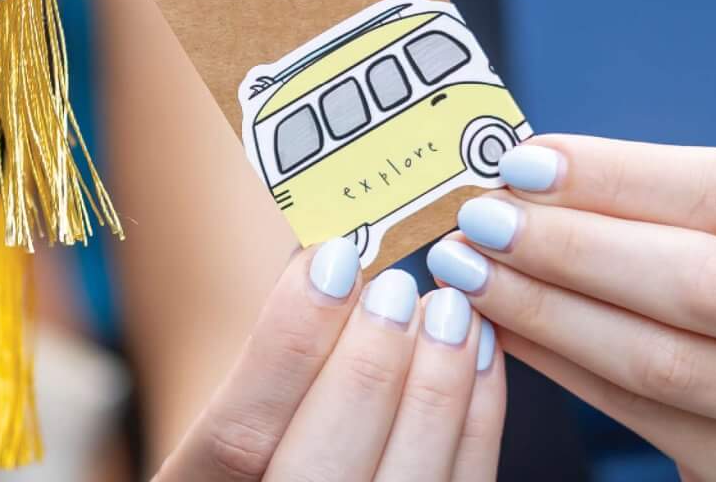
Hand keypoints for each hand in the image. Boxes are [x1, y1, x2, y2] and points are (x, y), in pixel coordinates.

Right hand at [161, 237, 505, 479]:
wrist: (304, 467)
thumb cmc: (269, 421)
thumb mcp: (237, 385)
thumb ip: (277, 342)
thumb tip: (333, 255)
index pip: (239, 435)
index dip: (287, 348)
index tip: (329, 263)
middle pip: (323, 473)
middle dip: (367, 372)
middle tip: (394, 288)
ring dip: (435, 390)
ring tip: (447, 307)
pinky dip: (477, 415)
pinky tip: (478, 347)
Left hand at [425, 137, 715, 481]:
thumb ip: (675, 186)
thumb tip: (528, 170)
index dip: (622, 177)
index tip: (524, 161)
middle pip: (706, 283)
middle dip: (574, 247)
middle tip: (481, 216)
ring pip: (666, 362)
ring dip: (550, 312)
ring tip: (472, 271)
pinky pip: (644, 416)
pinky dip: (563, 366)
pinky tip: (507, 328)